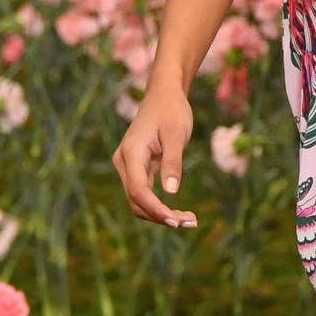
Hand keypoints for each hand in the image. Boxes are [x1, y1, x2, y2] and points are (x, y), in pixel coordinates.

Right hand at [112, 82, 197, 227]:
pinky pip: (145, 192)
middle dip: (161, 216)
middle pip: (137, 200)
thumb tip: (171, 192)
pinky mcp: (137, 168)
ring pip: (140, 200)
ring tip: (190, 219)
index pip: (139, 190)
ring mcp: (128, 166)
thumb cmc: (171, 110)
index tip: (176, 221)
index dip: (156, 209)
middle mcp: (124, 162)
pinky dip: (160, 204)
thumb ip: (173, 162)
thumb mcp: (177, 134)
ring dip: (161, 213)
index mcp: (131, 153)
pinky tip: (180, 212)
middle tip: (191, 221)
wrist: (164, 93)